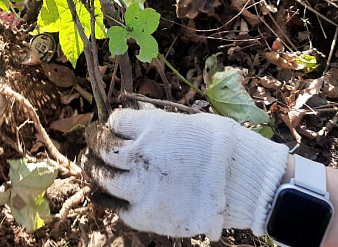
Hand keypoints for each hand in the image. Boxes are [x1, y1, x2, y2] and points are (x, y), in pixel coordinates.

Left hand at [83, 109, 288, 239]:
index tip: (112, 125)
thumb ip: (158, 125)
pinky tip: (113, 195)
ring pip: (103, 180)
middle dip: (94, 143)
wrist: (245, 183)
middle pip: (102, 149)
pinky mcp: (147, 215)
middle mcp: (140, 157)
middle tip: (92, 141)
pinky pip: (120, 209)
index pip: (115, 122)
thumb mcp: (188, 122)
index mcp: (151, 129)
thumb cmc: (223, 146)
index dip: (112, 123)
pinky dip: (114, 201)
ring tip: (94, 166)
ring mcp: (141, 188)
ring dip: (95, 171)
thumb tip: (139, 123)